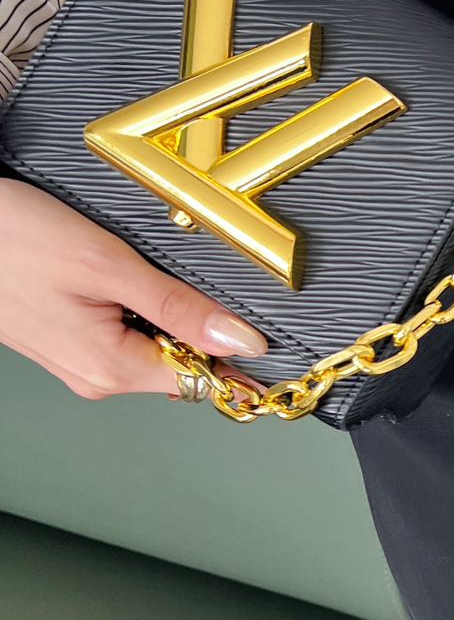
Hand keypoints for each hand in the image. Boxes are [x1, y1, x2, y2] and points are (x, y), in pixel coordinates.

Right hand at [0, 178, 266, 398]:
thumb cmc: (13, 237)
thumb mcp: (109, 265)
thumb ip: (180, 308)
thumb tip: (242, 342)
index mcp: (109, 368)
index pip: (199, 381)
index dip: (234, 360)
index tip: (263, 335)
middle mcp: (93, 377)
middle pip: (177, 364)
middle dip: (194, 326)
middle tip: (181, 274)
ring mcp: (75, 361)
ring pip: (148, 345)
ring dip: (162, 311)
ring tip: (133, 266)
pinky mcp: (63, 339)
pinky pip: (119, 332)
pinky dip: (132, 305)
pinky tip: (113, 271)